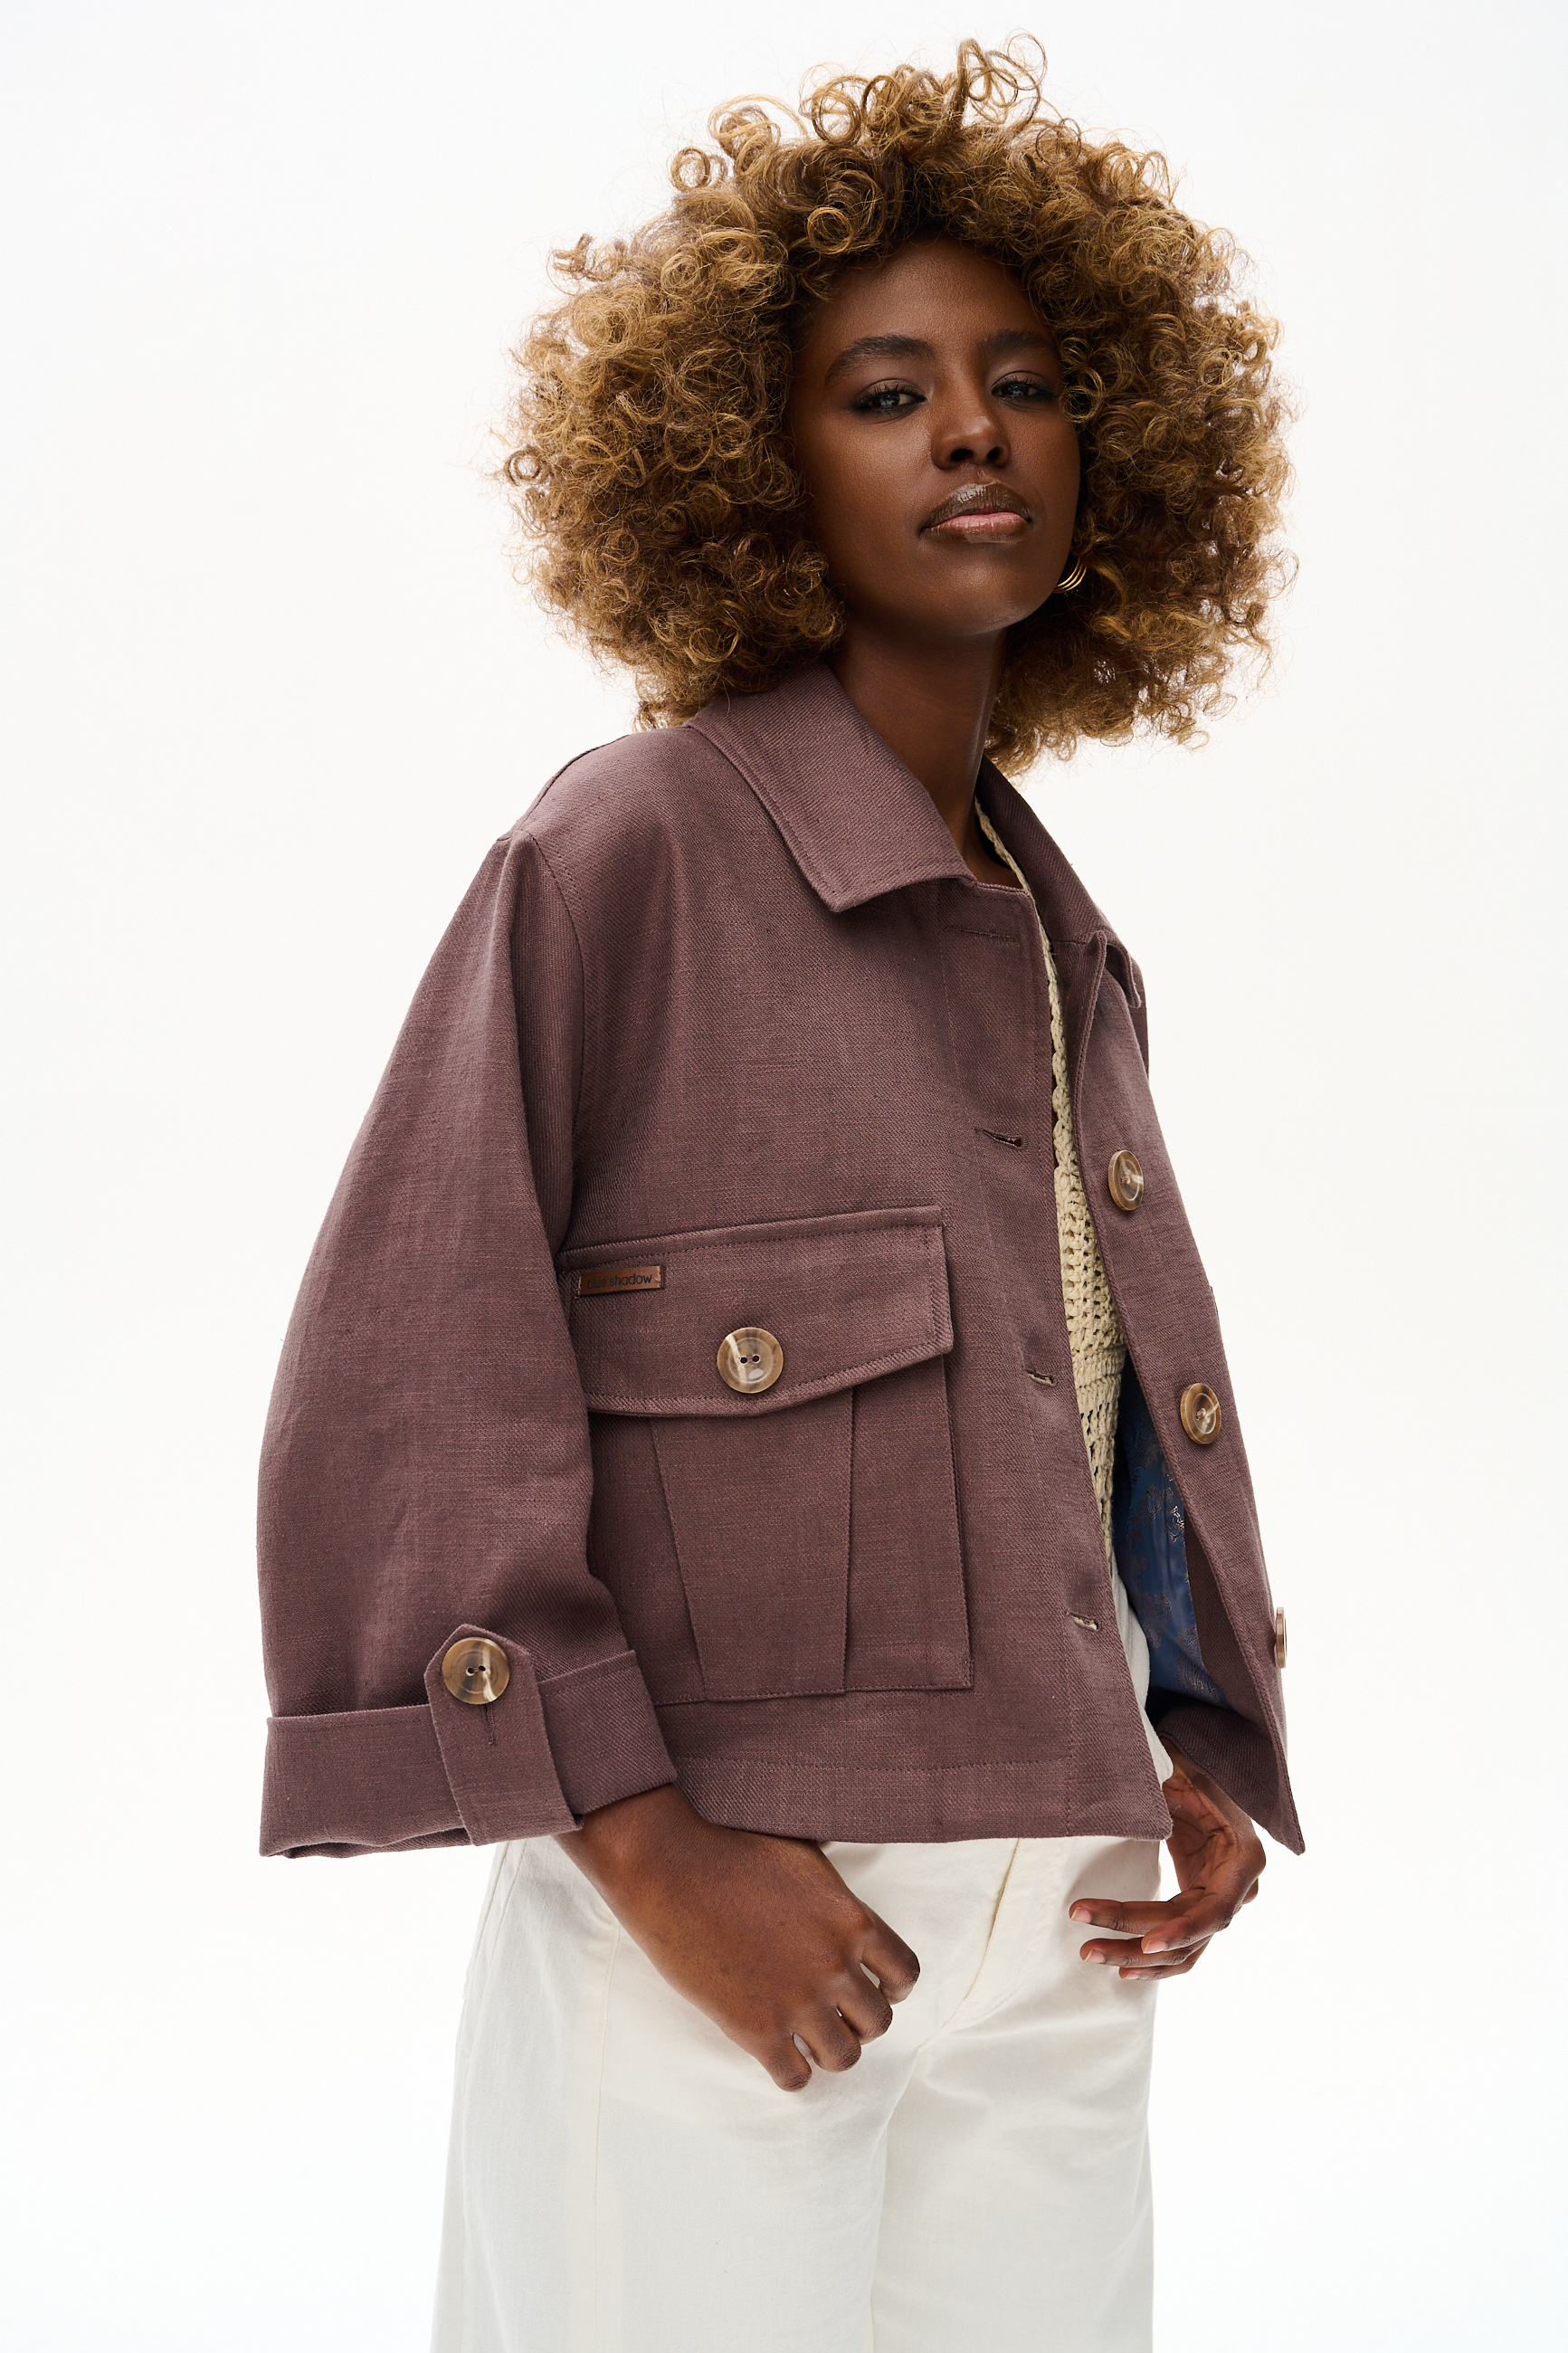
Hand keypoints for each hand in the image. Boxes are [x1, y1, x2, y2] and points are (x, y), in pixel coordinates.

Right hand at [557, 1785, 919, 2089]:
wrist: (670, 1867)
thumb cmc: (731, 1848)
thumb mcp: (803, 1855)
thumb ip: (835, 1888)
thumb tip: (850, 1883)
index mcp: (852, 1920)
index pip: (904, 1973)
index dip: (893, 1987)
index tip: (876, 1988)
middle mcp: (834, 1966)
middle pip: (878, 2022)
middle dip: (859, 2020)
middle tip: (835, 2012)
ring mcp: (797, 2002)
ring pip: (844, 2057)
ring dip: (829, 2049)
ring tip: (809, 2036)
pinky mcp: (756, 2030)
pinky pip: (795, 2078)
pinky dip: (791, 2071)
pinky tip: (776, 2053)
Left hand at [1070, 1746, 1264, 1978]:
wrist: (1204, 1770)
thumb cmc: (1194, 1768)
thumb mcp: (1182, 1773)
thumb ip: (1162, 1791)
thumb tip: (1123, 1797)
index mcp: (1243, 1859)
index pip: (1215, 1910)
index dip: (1181, 1929)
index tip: (1147, 1942)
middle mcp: (1238, 1890)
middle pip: (1190, 1935)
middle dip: (1136, 1941)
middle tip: (1087, 1943)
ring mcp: (1219, 1901)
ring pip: (1183, 1949)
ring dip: (1136, 1956)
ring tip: (1090, 1952)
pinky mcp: (1200, 1904)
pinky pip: (1180, 1943)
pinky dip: (1152, 1959)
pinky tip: (1121, 1968)